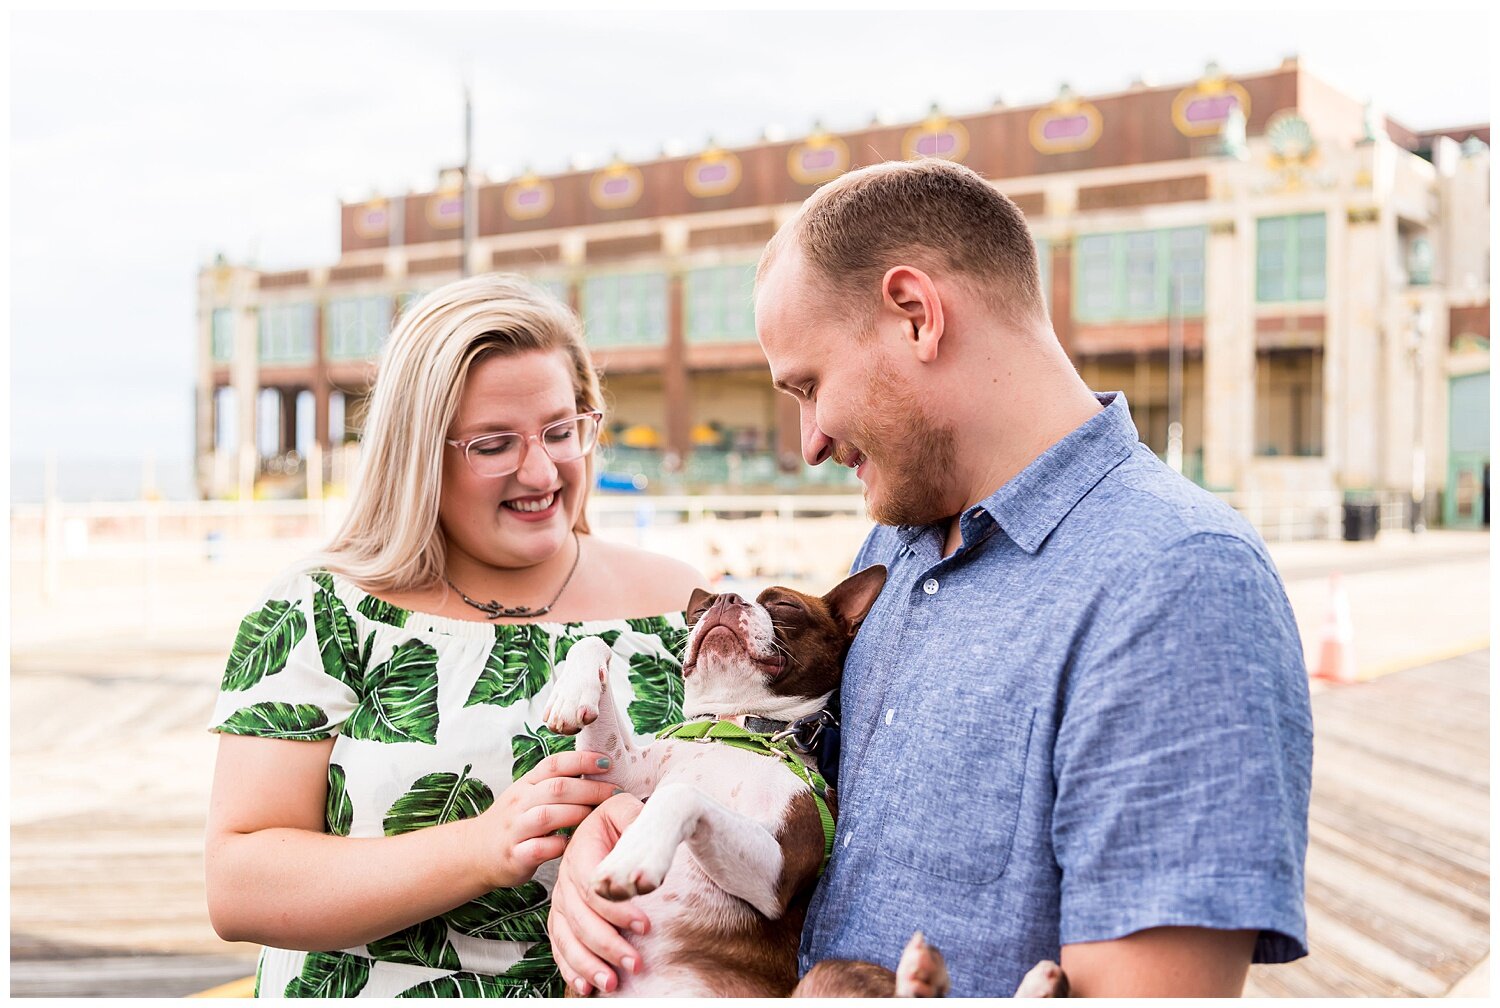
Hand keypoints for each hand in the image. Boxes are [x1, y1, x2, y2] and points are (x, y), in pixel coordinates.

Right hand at [470, 750, 618, 890]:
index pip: (554, 764)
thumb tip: (599, 774)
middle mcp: (519, 803)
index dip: (581, 760)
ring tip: (597, 816)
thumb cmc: (514, 823)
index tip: (607, 762)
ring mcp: (515, 830)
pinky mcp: (515, 856)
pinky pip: (538, 848)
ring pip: (546, 816)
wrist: (475, 853)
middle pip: (556, 788)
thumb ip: (557, 785)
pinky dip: (557, 845)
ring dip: (576, 814)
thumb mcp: (529, 796)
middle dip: (590, 788)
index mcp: (526, 784)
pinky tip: (571, 844)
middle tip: (615, 793)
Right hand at [547, 793, 651, 995]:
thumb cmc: (626, 820)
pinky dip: (571, 968)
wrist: (610, 825)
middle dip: (607, 944)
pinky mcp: (563, 916)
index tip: (646, 926)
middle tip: (635, 963)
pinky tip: (587, 986)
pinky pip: (560, 945)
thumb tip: (642, 852)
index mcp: (580, 849)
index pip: (592, 886)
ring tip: (612, 983)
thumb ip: (637, 821)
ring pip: (567, 936)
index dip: (617, 909)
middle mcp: (565, 875)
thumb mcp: (630, 809)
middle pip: (580, 918)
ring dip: (588, 963)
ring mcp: (562, 898)